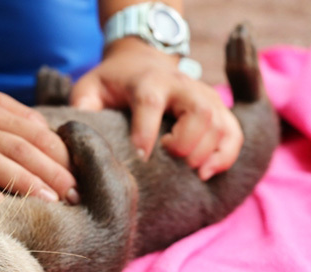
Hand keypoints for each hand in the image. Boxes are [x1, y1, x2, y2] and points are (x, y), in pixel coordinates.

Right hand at [0, 89, 77, 202]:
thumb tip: (55, 142)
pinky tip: (1, 206)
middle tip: (74, 195)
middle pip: (19, 148)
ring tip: (50, 202)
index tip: (79, 177)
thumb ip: (16, 118)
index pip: (33, 131)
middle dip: (51, 172)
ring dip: (24, 182)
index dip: (59, 154)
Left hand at [70, 37, 242, 180]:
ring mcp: (202, 95)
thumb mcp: (89, 87)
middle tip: (170, 159)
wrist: (141, 60)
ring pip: (220, 121)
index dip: (147, 130)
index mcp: (146, 81)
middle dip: (187, 142)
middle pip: (198, 111)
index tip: (141, 157)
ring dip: (209, 151)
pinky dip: (226, 154)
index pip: (150, 102)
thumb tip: (77, 138)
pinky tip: (209, 172)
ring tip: (193, 173)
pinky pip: (233, 131)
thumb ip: (83, 108)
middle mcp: (180, 85)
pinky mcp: (216, 108)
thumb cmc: (112, 82)